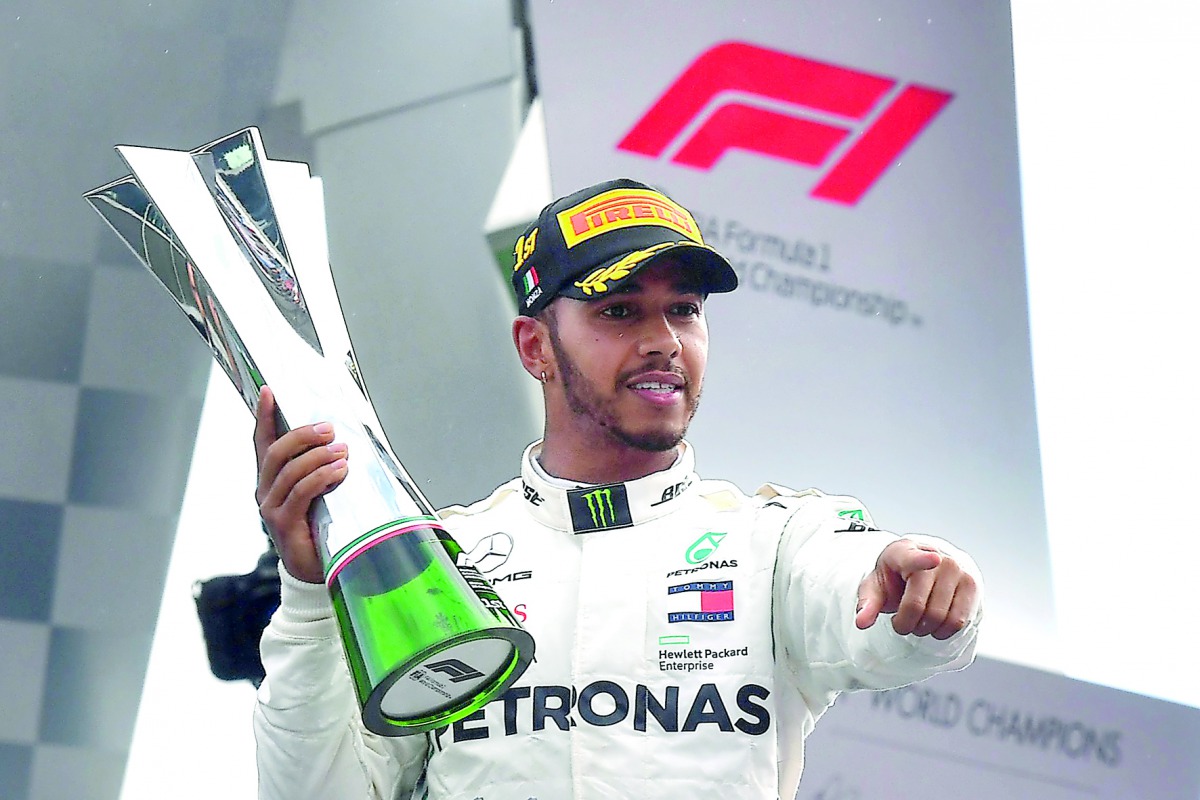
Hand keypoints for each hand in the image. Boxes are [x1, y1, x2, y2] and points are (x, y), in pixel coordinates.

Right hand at [253, 386, 347, 583]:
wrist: (314, 571)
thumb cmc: (320, 527)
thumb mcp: (321, 492)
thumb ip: (323, 469)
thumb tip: (342, 441)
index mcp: (271, 479)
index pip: (263, 442)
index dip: (264, 416)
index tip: (270, 391)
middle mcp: (265, 491)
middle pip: (277, 452)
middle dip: (303, 435)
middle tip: (329, 429)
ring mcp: (272, 508)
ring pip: (290, 470)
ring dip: (318, 455)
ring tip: (342, 451)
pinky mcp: (283, 523)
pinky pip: (300, 492)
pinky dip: (321, 477)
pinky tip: (339, 471)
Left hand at [855, 539, 976, 638]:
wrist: (923, 566)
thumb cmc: (896, 577)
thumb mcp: (876, 586)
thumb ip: (867, 603)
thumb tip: (862, 622)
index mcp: (905, 552)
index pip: (914, 558)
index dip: (923, 560)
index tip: (933, 559)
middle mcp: (936, 558)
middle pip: (919, 607)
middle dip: (905, 624)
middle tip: (901, 622)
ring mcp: (957, 571)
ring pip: (940, 618)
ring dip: (924, 630)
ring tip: (917, 621)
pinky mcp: (971, 586)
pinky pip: (958, 622)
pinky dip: (942, 631)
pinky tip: (934, 624)